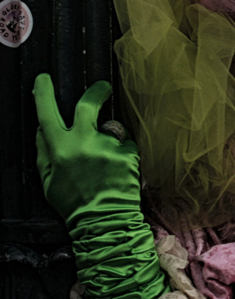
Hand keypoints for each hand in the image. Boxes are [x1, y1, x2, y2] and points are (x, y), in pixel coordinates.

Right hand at [32, 74, 166, 298]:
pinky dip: (123, 152)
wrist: (104, 220)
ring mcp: (108, 146)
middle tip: (102, 87)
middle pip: (87, 105)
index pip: (47, 114)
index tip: (44, 78)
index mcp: (59, 149)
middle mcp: (83, 143)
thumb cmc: (73, 201)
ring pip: (111, 127)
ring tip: (109, 161)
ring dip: (111, 136)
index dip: (44, 94)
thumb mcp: (48, 179)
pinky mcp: (128, 153)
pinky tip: (119, 169)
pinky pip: (125, 143)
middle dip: (95, 92)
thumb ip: (43, 151)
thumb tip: (42, 126)